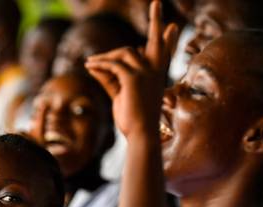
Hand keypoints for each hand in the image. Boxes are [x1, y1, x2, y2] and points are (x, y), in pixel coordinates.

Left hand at [85, 0, 178, 138]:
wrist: (140, 135)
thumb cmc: (132, 119)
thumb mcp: (120, 94)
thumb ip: (110, 78)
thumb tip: (94, 65)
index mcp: (156, 75)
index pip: (163, 52)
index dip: (167, 38)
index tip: (173, 26)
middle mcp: (155, 71)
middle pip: (155, 40)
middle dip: (156, 20)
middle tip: (156, 2)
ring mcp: (146, 73)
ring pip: (122, 54)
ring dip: (105, 57)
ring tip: (90, 63)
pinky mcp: (133, 78)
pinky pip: (113, 65)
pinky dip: (100, 65)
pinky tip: (89, 66)